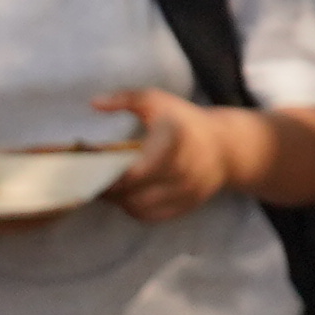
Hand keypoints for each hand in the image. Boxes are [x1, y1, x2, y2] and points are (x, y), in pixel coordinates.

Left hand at [92, 88, 265, 220]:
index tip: (89, 168)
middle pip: (132, 194)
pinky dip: (135, 208)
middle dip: (108, 189)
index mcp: (172, 142)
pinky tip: (129, 194)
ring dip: (119, 201)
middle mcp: (183, 170)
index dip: (107, 175)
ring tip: (109, 187)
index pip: (134, 172)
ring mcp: (187, 191)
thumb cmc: (185, 120)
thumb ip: (125, 99)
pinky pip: (152, 215)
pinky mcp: (187, 205)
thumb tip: (94, 103)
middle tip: (91, 179)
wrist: (226, 145)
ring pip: (139, 208)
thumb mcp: (157, 101)